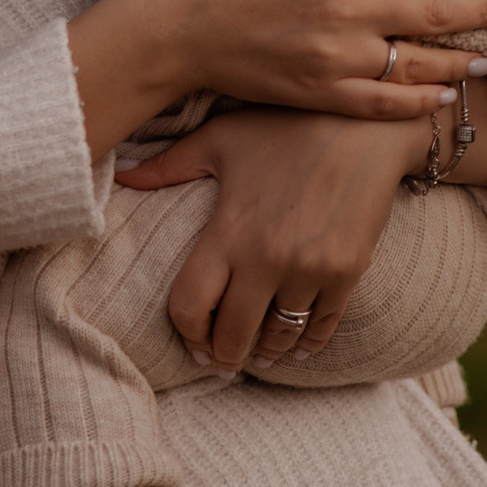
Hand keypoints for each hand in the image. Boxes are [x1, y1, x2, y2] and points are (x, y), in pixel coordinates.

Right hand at [66, 0, 486, 154]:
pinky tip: (441, 97)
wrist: (181, 29)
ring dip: (460, 60)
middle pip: (436, 14)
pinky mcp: (323, 94)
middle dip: (481, 13)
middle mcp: (352, 15)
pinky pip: (385, 102)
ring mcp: (340, 60)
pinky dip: (418, 101)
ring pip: (419, 63)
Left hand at [118, 107, 426, 374]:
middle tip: (219, 361)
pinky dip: (307, 345)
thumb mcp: (221, 138)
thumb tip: (120, 176)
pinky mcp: (348, 272)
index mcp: (228, 231)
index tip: (190, 341)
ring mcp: (310, 269)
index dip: (185, 333)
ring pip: (279, 338)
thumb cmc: (286, 125)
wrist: (366, 125)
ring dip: (265, 354)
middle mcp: (266, 258)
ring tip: (258, 356)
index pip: (190, 306)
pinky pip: (322, 327)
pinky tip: (297, 348)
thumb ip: (169, 165)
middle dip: (223, 355)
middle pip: (233, 335)